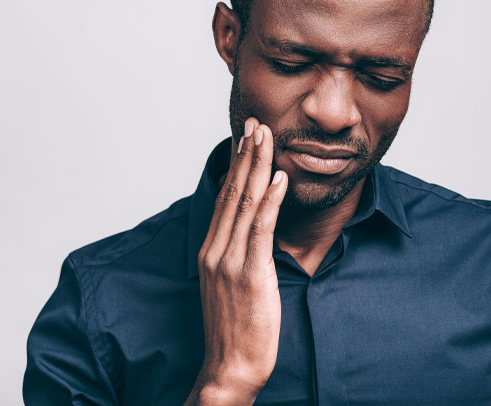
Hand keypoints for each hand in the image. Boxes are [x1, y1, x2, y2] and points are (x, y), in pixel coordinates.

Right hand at [186, 118, 287, 404]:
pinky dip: (271, 200)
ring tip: (266, 137)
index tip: (245, 138)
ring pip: (245, 202)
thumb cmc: (235, 329)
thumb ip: (237, 255)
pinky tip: (280, 178)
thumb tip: (252, 231)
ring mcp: (230, 260)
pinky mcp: (250, 273)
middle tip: (255, 123)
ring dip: (257, 166)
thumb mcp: (229, 285)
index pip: (224, 198)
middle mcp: (216, 249)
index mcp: (211, 251)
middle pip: (232, 192)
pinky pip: (260, 229)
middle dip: (246, 154)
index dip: (236, 165)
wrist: (229, 367)